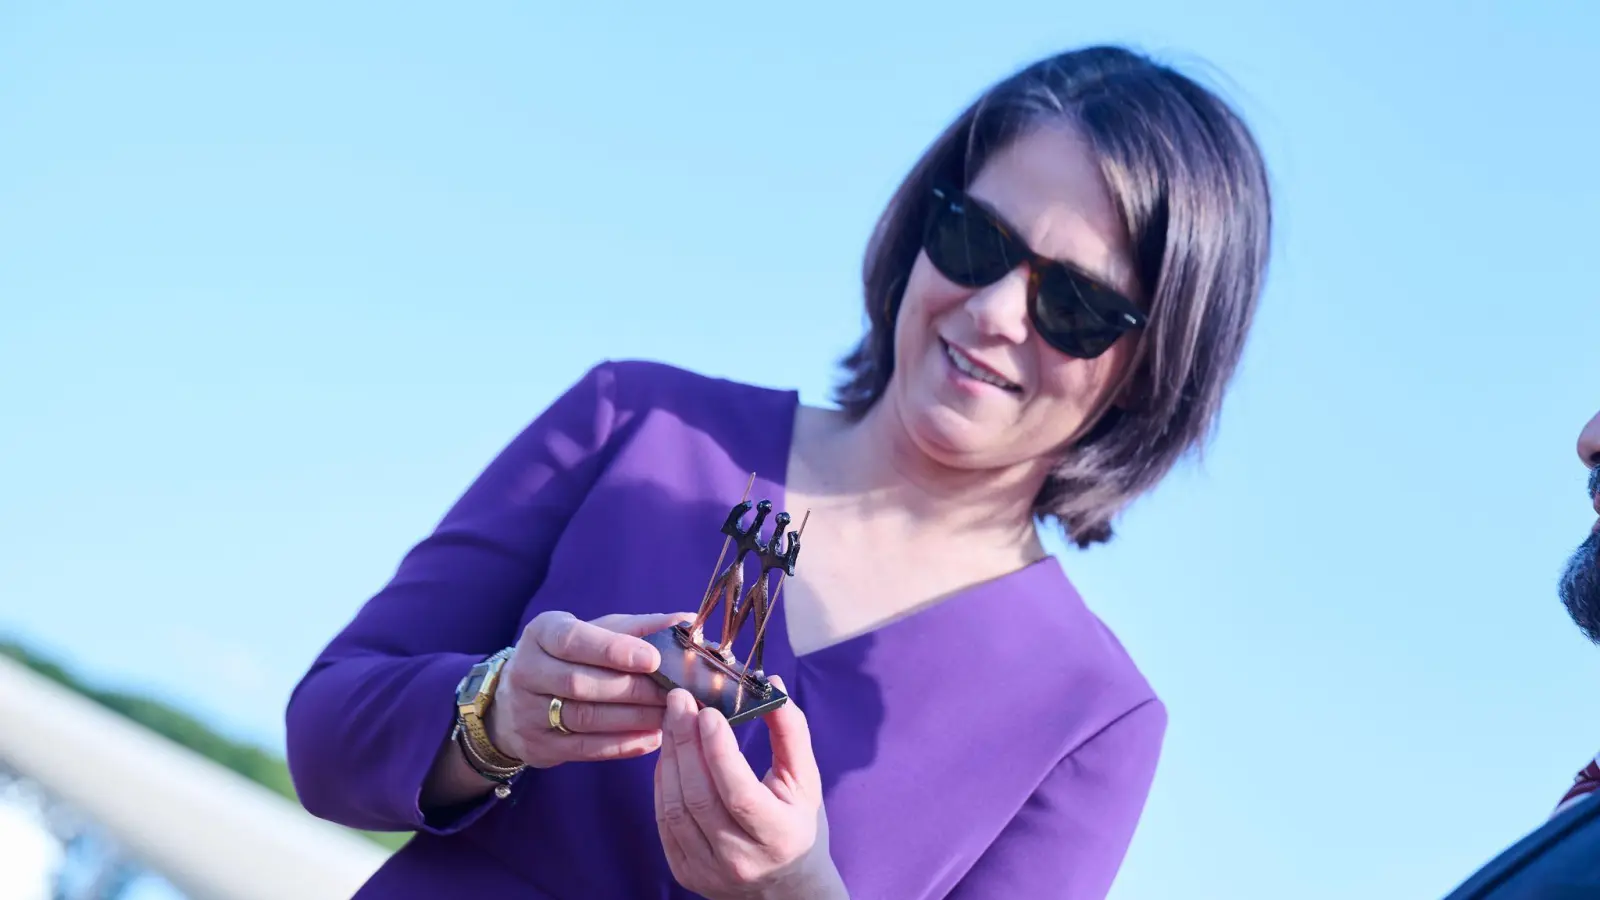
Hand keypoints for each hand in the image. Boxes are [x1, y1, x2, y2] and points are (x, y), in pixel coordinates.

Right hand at [488, 610, 690, 768]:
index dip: (613, 650)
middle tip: (675, 691)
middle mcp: (527, 671)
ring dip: (633, 718)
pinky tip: (653, 738)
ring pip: (585, 718)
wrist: (516, 700)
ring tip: (670, 715)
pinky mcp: (537, 746)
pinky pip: (585, 749)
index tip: (653, 658)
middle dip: (634, 689)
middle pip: (582, 683)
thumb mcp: (596, 632)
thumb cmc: (571, 656)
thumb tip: (688, 622)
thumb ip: (639, 628)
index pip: (573, 640)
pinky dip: (623, 745)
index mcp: (541, 633)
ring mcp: (527, 712)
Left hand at [654, 680, 845, 899]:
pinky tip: (669, 753)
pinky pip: (663, 820)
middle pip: (700, 797)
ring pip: (675, 808)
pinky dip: (662, 781)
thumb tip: (769, 682)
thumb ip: (790, 730)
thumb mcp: (805, 779)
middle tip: (679, 700)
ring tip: (672, 720)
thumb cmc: (797, 823)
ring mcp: (707, 870)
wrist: (784, 887)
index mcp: (779, 836)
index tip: (706, 711)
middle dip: (685, 742)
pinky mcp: (685, 872)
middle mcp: (741, 860)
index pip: (739, 793)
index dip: (718, 751)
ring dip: (669, 757)